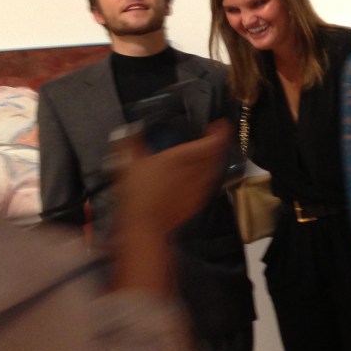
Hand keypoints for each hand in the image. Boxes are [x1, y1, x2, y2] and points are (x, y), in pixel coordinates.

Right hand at [109, 121, 229, 294]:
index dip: (220, 131)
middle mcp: (196, 171)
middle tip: (214, 136)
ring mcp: (200, 187)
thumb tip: (131, 131)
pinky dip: (209, 174)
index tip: (220, 124)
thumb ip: (132, 145)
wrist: (145, 225)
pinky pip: (210, 182)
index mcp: (182, 157)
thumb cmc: (137, 194)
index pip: (212, 142)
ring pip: (215, 168)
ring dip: (215, 158)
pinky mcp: (199, 200)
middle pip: (217, 153)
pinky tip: (200, 174)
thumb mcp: (129, 164)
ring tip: (208, 153)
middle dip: (219, 142)